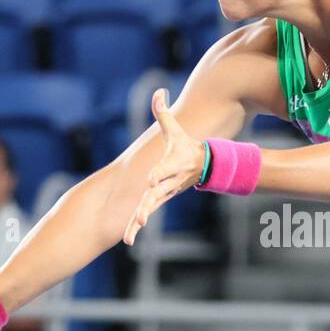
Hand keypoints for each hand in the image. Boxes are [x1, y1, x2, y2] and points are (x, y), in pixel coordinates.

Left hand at [123, 88, 205, 245]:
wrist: (202, 166)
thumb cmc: (184, 146)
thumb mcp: (175, 129)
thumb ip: (163, 112)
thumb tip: (158, 92)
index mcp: (172, 165)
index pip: (164, 170)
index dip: (159, 174)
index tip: (151, 181)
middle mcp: (167, 182)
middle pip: (156, 195)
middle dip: (147, 207)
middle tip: (140, 217)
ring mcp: (164, 193)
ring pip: (149, 208)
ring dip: (139, 221)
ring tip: (129, 236)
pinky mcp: (159, 200)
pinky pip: (146, 213)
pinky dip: (136, 225)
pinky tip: (127, 239)